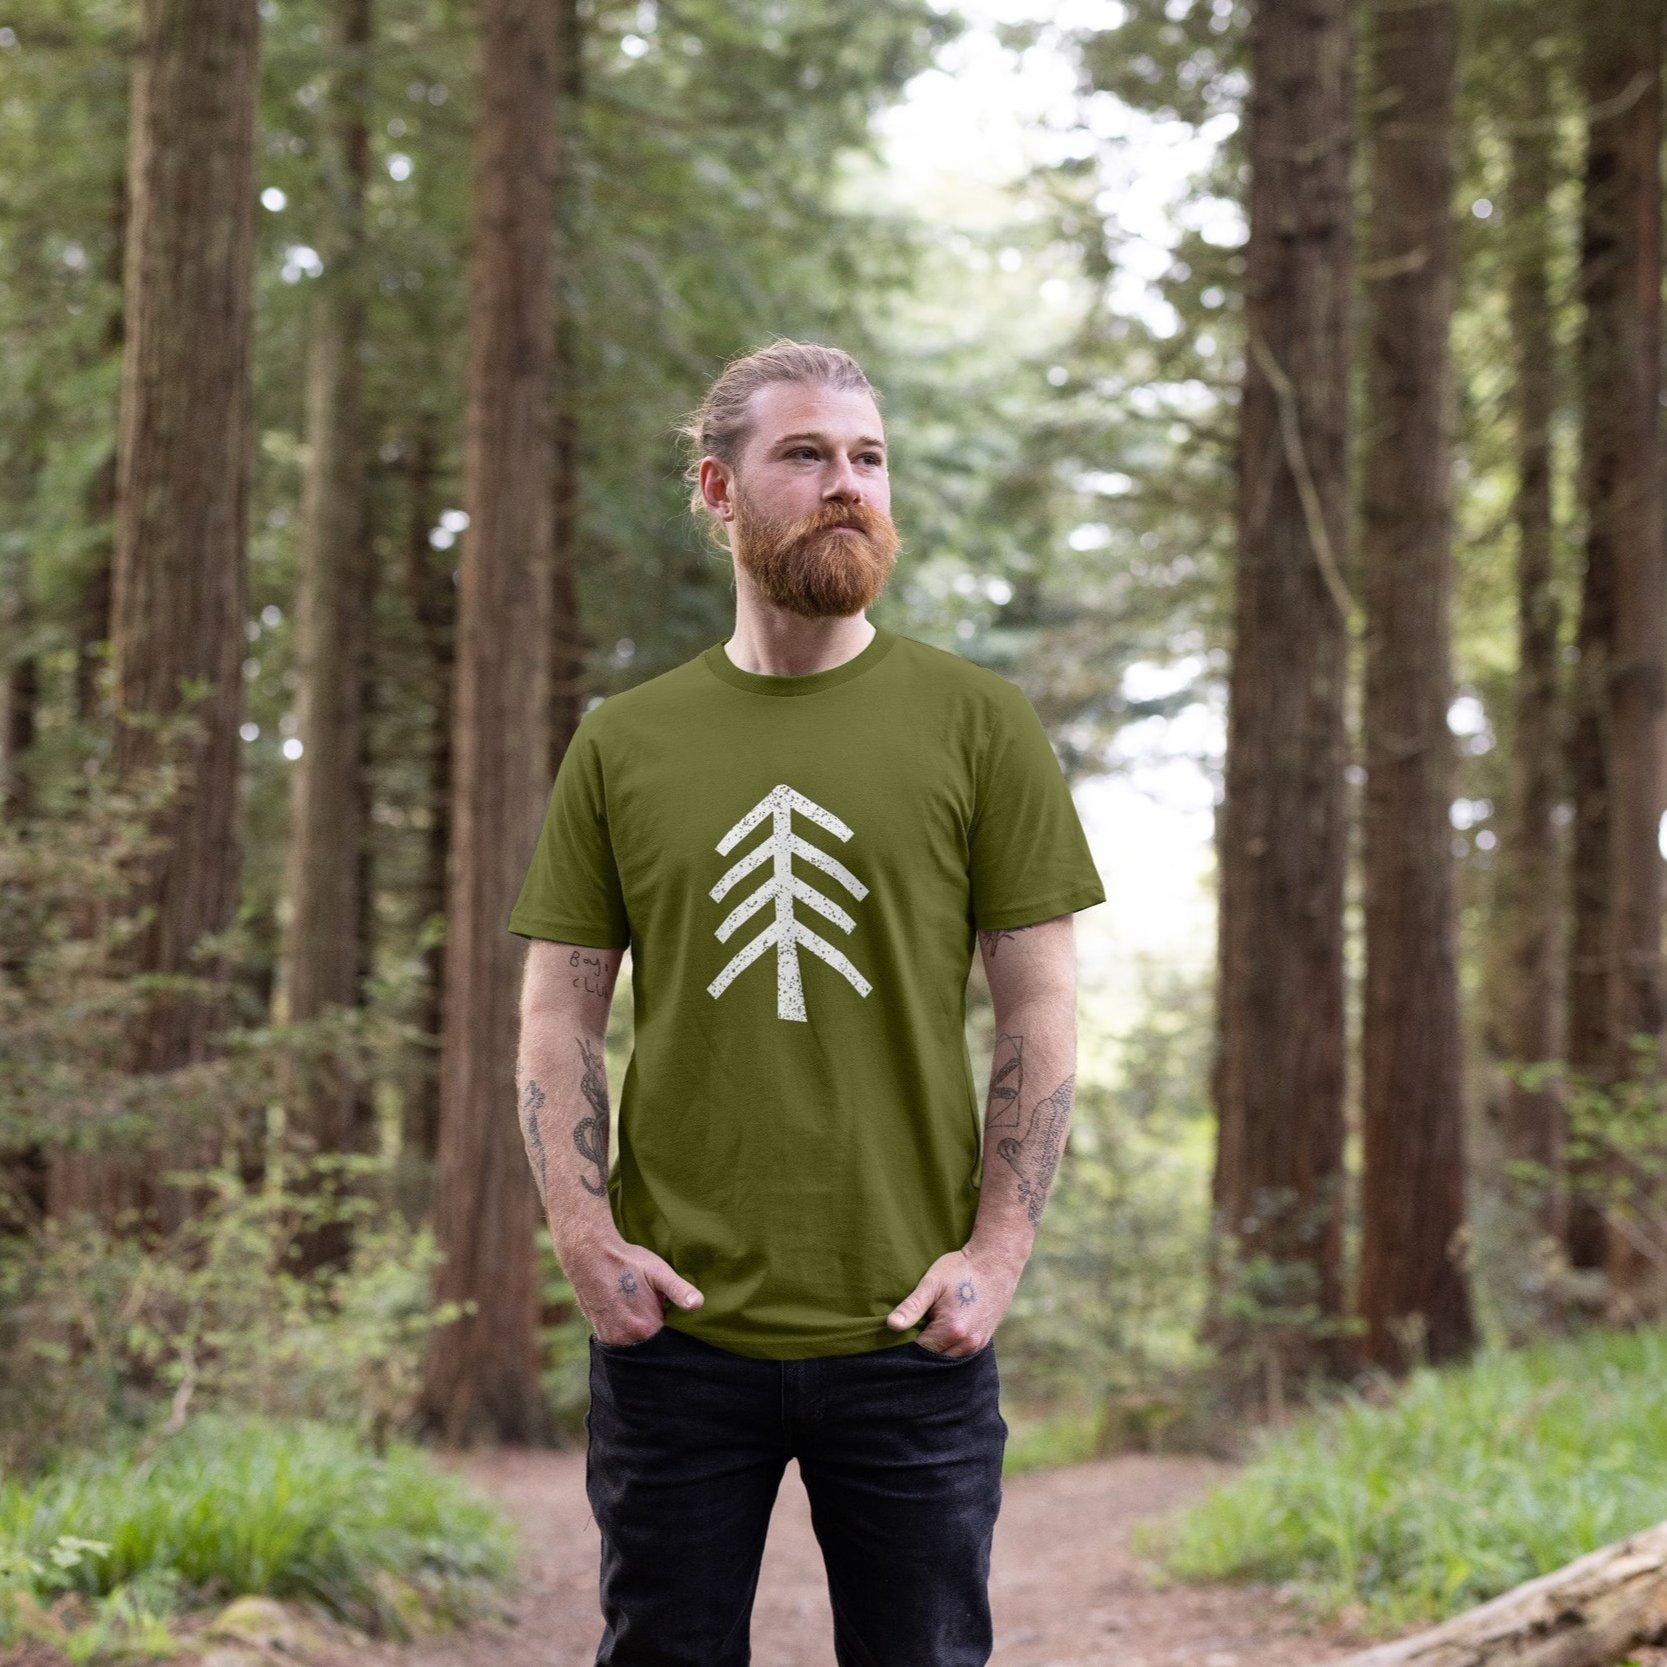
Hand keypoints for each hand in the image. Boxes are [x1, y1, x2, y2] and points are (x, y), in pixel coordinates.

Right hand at [565, 1233, 703, 1345]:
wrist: (589, 1256)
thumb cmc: (627, 1261)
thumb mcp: (658, 1272)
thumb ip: (679, 1290)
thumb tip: (699, 1304)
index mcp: (646, 1327)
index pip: (670, 1343)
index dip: (676, 1333)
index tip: (676, 1320)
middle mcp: (628, 1340)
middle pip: (652, 1348)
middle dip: (659, 1336)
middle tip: (658, 1312)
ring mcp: (612, 1339)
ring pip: (636, 1346)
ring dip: (642, 1337)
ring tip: (642, 1313)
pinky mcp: (600, 1334)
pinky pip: (620, 1343)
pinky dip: (628, 1335)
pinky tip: (629, 1316)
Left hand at [884, 1242, 1020, 1356]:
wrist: (995, 1262)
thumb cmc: (961, 1269)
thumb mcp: (932, 1283)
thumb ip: (912, 1307)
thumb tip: (891, 1326)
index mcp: (951, 1331)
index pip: (919, 1351)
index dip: (907, 1343)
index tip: (902, 1332)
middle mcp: (967, 1344)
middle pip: (934, 1359)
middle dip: (922, 1348)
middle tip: (915, 1329)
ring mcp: (978, 1344)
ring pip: (948, 1359)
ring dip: (937, 1349)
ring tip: (930, 1328)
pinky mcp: (984, 1341)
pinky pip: (961, 1354)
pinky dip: (950, 1347)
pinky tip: (944, 1332)